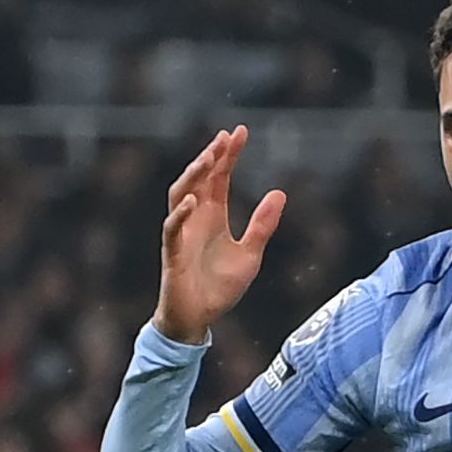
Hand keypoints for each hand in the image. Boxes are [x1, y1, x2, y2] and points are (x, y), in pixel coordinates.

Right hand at [154, 125, 287, 344]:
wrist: (198, 319)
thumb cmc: (219, 288)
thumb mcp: (250, 254)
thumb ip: (262, 225)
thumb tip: (280, 193)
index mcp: (213, 217)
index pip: (219, 178)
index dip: (228, 155)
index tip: (239, 132)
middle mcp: (195, 220)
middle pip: (199, 179)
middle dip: (210, 156)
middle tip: (226, 137)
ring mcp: (181, 235)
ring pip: (180, 196)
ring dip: (193, 176)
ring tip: (209, 158)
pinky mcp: (173, 255)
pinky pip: (172, 229)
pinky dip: (180, 214)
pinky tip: (193, 200)